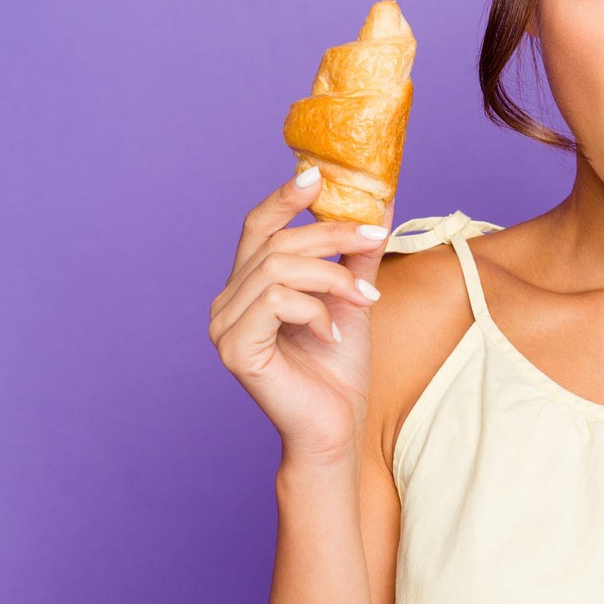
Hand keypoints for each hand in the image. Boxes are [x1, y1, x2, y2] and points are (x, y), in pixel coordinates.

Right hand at [207, 168, 392, 466]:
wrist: (337, 428)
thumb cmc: (339, 369)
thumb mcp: (352, 298)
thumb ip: (357, 255)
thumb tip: (379, 204)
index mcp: (248, 287)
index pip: (258, 228)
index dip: (283, 198)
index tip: (316, 175)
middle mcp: (227, 302)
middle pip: (276, 242)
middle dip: (331, 234)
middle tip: (374, 238)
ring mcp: (224, 326)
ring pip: (278, 267)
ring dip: (332, 276)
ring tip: (364, 300)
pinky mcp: (235, 349)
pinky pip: (276, 301)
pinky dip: (314, 310)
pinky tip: (332, 334)